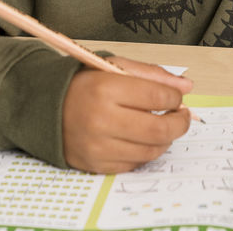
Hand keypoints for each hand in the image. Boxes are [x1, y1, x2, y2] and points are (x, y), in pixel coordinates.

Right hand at [63, 58, 192, 172]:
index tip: (177, 97)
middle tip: (182, 116)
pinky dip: (145, 152)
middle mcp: (101, 120)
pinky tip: (142, 139)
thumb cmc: (84, 84)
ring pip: (150, 150)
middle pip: (159, 129)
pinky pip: (134, 165)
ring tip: (162, 126)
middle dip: (180, 123)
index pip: (157, 97)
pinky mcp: (96, 165)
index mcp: (106, 88)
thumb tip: (186, 86)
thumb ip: (152, 74)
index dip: (175, 98)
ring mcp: (99, 146)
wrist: (46, 108)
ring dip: (165, 139)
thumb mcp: (114, 67)